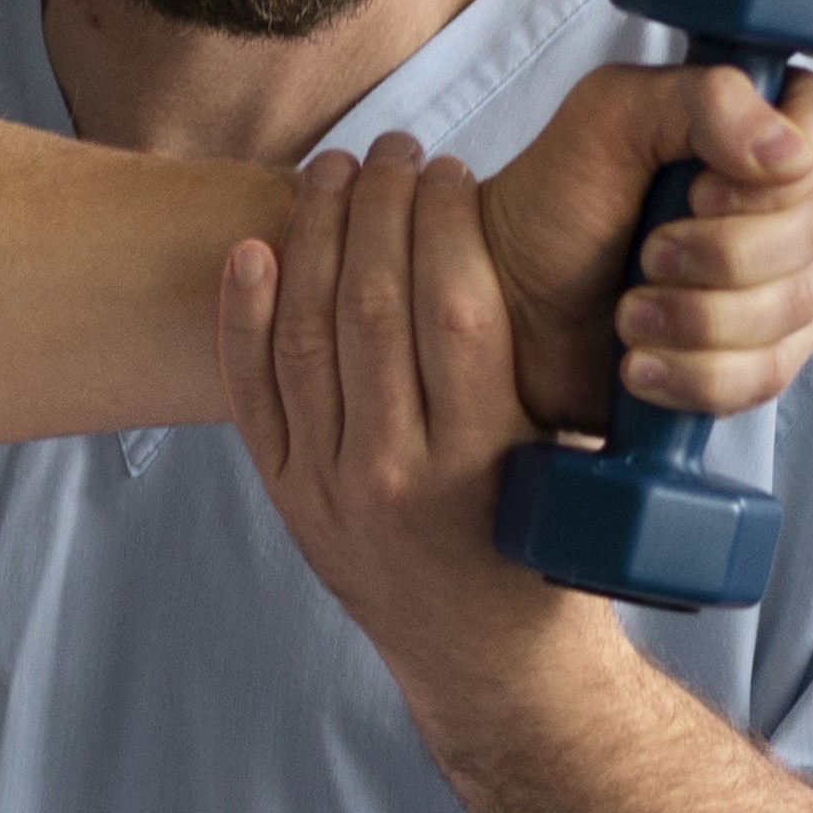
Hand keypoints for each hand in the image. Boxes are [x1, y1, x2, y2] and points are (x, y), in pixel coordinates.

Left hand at [224, 134, 603, 699]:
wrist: (489, 665)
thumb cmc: (548, 551)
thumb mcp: (570, 465)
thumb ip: (536, 372)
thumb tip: (525, 248)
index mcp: (481, 458)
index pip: (453, 307)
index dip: (446, 223)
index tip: (454, 171)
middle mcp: (394, 473)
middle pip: (373, 306)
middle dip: (381, 207)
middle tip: (395, 147)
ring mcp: (328, 487)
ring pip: (307, 335)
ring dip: (315, 237)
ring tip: (331, 170)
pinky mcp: (286, 495)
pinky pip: (252, 392)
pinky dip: (243, 317)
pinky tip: (254, 250)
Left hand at [479, 63, 812, 431]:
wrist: (502, 306)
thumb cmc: (552, 201)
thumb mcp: (608, 115)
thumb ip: (702, 99)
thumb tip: (789, 151)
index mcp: (753, 132)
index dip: (781, 166)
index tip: (702, 188)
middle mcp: (780, 209)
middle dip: (722, 251)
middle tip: (646, 252)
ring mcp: (774, 287)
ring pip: (794, 308)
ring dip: (697, 316)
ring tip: (627, 311)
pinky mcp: (754, 360)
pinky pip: (764, 377)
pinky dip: (694, 374)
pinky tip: (638, 362)